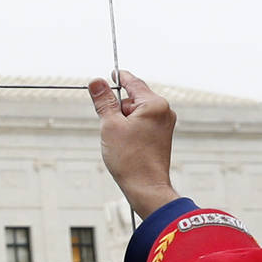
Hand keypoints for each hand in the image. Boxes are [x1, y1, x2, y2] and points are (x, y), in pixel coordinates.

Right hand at [87, 71, 181, 219]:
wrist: (146, 187)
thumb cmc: (130, 159)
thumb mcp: (110, 125)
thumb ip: (103, 101)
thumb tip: (96, 81)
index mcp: (154, 104)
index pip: (132, 82)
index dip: (118, 77)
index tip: (110, 74)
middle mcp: (164, 111)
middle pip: (133, 98)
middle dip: (118, 107)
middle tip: (109, 124)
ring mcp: (165, 124)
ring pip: (136, 112)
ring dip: (123, 119)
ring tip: (118, 139)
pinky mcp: (161, 135)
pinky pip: (142, 122)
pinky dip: (130, 127)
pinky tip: (125, 143)